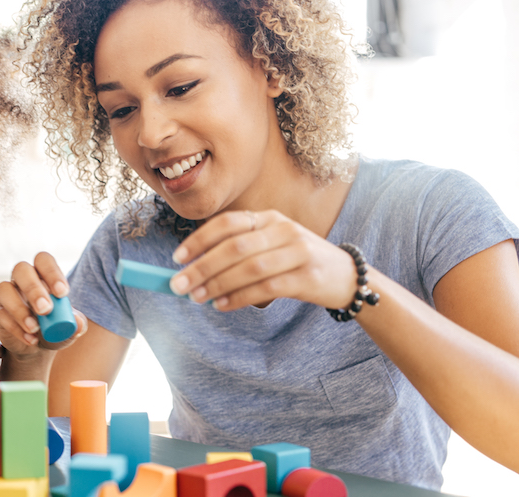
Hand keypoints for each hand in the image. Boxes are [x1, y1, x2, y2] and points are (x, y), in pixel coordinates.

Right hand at [0, 252, 88, 358]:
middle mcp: (23, 280)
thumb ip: (77, 324)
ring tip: (35, 328)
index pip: (43, 260)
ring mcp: (9, 296)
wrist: (38, 349)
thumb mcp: (71, 328)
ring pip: (4, 288)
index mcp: (43, 275)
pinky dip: (17, 329)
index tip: (62, 293)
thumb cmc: (56, 329)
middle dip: (33, 289)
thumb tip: (78, 322)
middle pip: (21, 269)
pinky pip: (2, 315)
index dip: (51, 272)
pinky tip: (31, 339)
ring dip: (20, 309)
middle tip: (45, 310)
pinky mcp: (0, 314)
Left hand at [168, 209, 357, 310]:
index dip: (199, 239)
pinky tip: (221, 305)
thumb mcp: (270, 246)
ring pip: (249, 268)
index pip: (227, 223)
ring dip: (218, 284)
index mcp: (268, 218)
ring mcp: (298, 252)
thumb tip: (193, 270)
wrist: (346, 277)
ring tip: (197, 298)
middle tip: (179, 285)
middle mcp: (283, 230)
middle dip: (202, 267)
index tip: (177, 258)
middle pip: (234, 247)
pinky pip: (266, 288)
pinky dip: (240, 297)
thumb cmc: (296, 262)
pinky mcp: (308, 277)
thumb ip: (238, 252)